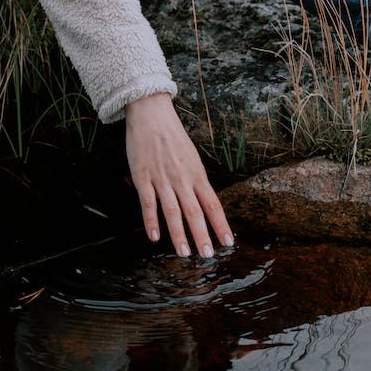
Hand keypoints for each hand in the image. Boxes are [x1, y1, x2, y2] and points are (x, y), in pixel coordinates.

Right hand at [125, 93, 233, 257]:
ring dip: (178, 234)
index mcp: (197, 174)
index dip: (221, 225)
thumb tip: (205, 203)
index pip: (213, 204)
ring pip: (172, 211)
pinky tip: (154, 237)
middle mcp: (182, 178)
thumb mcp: (192, 158)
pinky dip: (151, 221)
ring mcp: (162, 179)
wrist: (151, 114)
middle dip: (202, 235)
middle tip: (207, 255)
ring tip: (184, 253)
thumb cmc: (173, 137)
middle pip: (195, 211)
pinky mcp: (143, 177)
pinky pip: (148, 203)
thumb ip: (196, 181)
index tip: (228, 243)